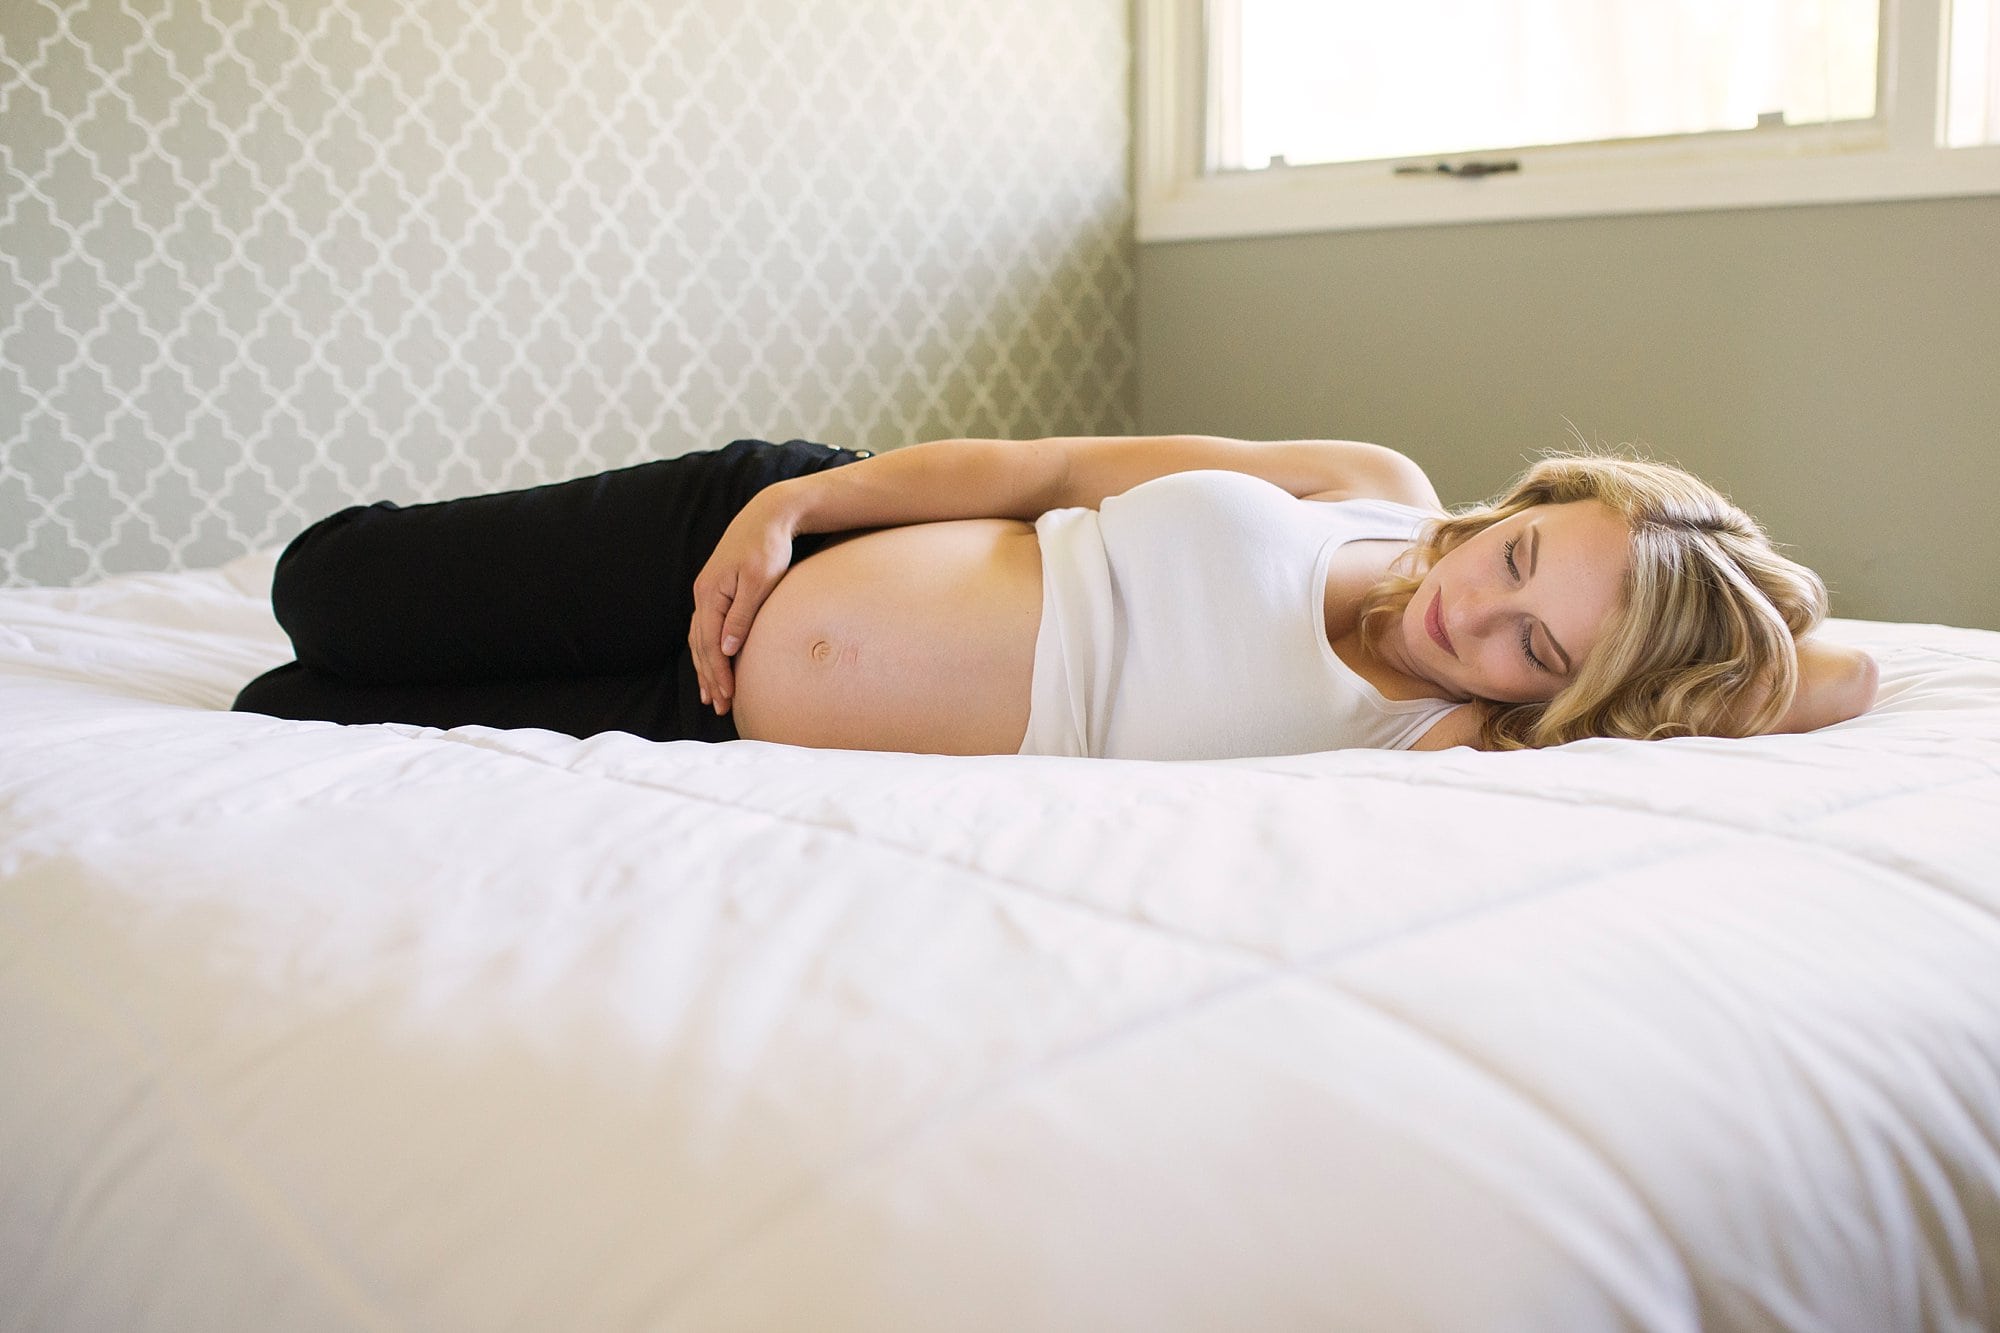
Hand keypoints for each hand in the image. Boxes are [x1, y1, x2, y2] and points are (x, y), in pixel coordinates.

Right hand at [689, 490, 797, 715]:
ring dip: (705, 668)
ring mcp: (707, 592)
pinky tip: (714, 662)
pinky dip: (708, 650)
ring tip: (711, 695)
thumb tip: (726, 649)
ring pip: (699, 639)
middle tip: (719, 706)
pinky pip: (706, 628)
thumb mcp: (760, 581)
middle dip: (709, 678)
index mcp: (710, 594)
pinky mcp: (716, 591)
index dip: (717, 672)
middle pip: (700, 645)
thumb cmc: (768, 547)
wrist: (768, 516)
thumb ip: (742, 616)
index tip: (727, 696)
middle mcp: (703, 595)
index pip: (709, 643)